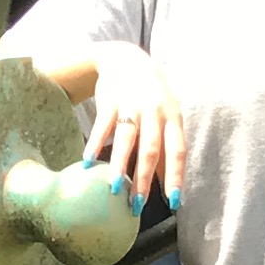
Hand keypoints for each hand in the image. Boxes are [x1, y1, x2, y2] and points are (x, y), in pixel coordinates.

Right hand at [80, 44, 183, 202]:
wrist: (126, 59)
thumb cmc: (151, 96)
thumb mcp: (166, 116)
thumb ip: (166, 148)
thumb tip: (169, 185)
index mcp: (172, 118)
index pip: (177, 151)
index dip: (176, 176)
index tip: (173, 202)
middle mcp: (154, 112)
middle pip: (150, 150)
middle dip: (143, 179)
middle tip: (136, 205)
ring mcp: (132, 105)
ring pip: (126, 139)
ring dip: (118, 165)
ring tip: (112, 188)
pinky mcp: (110, 100)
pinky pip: (103, 125)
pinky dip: (95, 144)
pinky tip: (87, 163)